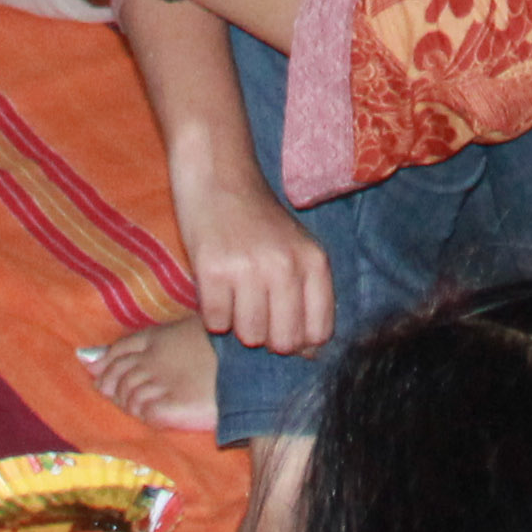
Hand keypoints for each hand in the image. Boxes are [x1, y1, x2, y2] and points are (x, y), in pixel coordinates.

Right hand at [175, 160, 334, 358]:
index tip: (283, 324)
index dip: (300, 339)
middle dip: (267, 336)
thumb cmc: (258, 220)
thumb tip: (310, 356)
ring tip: (235, 289)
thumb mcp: (296, 250)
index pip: (319, 332)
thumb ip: (307, 298)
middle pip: (284, 342)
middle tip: (255, 305)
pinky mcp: (212, 271)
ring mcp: (249, 269)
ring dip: (238, 322)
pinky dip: (212, 312)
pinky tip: (216, 283)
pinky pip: (215, 323)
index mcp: (314, 261)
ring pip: (249, 336)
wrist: (218, 175)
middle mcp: (285, 266)